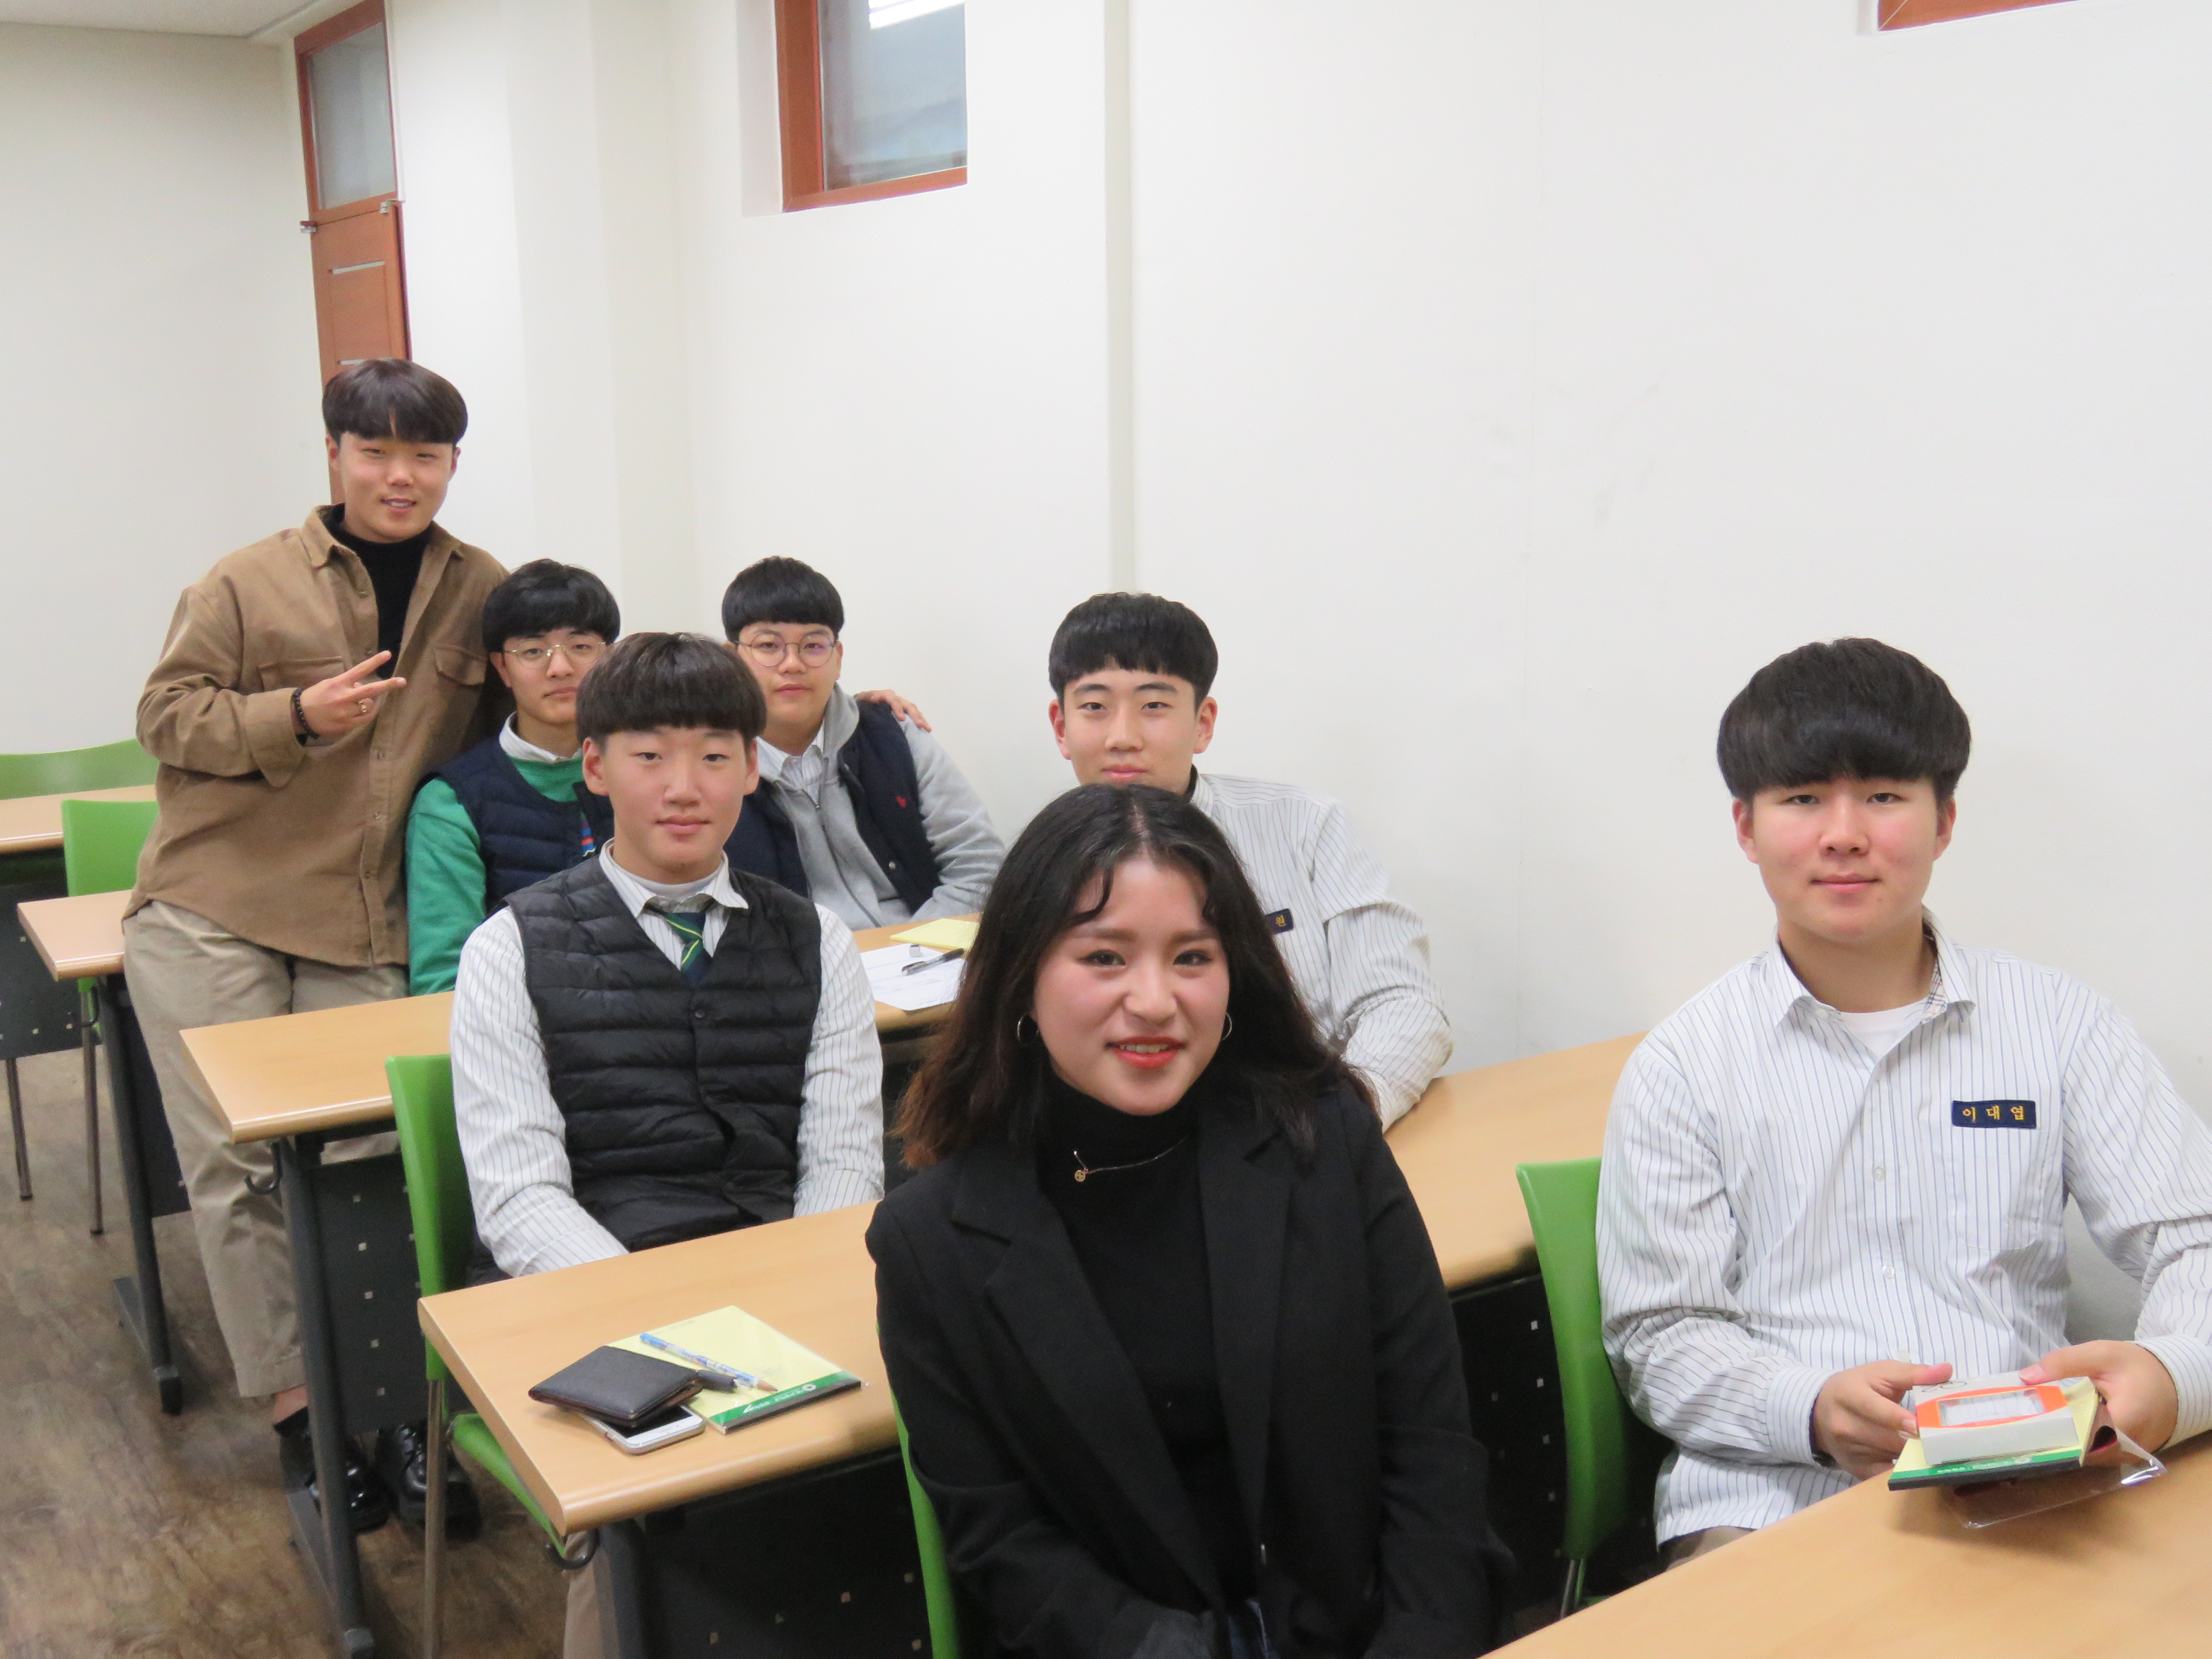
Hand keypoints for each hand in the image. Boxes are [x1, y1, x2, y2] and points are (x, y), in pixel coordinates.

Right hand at [298, 651, 405, 737]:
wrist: (299, 715)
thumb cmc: (315, 697)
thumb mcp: (329, 684)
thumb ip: (346, 683)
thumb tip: (361, 684)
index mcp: (338, 683)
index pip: (360, 670)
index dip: (375, 662)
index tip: (388, 654)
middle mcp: (343, 697)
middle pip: (371, 690)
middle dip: (388, 685)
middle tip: (402, 681)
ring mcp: (346, 711)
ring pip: (368, 706)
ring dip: (367, 703)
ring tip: (357, 703)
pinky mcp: (346, 724)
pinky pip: (365, 719)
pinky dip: (367, 714)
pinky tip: (362, 711)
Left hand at [856, 688, 930, 730]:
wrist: (865, 704)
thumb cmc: (863, 703)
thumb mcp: (862, 699)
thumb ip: (867, 698)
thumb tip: (875, 698)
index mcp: (886, 695)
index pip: (894, 700)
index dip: (898, 708)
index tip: (901, 719)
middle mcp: (897, 699)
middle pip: (908, 705)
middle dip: (915, 715)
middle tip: (920, 725)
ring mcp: (902, 705)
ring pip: (914, 710)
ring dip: (921, 719)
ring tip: (927, 728)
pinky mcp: (905, 711)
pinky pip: (915, 715)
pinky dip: (921, 721)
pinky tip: (927, 729)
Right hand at [1812, 1360, 1951, 1478]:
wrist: (1820, 1410)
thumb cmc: (1857, 1387)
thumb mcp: (1880, 1373)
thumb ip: (1913, 1373)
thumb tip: (1946, 1370)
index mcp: (1849, 1394)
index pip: (1873, 1408)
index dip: (1896, 1418)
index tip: (1917, 1426)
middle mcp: (1844, 1424)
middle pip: (1886, 1438)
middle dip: (1915, 1441)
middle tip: (1943, 1442)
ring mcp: (1849, 1450)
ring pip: (1890, 1457)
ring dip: (1914, 1455)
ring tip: (1935, 1450)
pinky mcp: (1856, 1468)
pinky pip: (1885, 1476)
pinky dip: (1904, 1472)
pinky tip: (1919, 1466)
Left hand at [2023, 1340, 2178, 1452]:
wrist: (2173, 1381)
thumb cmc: (2137, 1367)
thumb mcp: (2101, 1354)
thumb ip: (2064, 1362)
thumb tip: (2026, 1376)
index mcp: (2128, 1420)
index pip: (2085, 1438)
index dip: (2057, 1432)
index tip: (2031, 1421)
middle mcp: (2132, 1446)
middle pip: (2085, 1451)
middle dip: (2058, 1437)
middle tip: (2030, 1422)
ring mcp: (2132, 1454)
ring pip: (2092, 1457)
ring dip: (2070, 1441)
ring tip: (2045, 1423)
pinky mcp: (2130, 1455)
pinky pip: (2102, 1455)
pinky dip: (2084, 1443)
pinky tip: (2067, 1427)